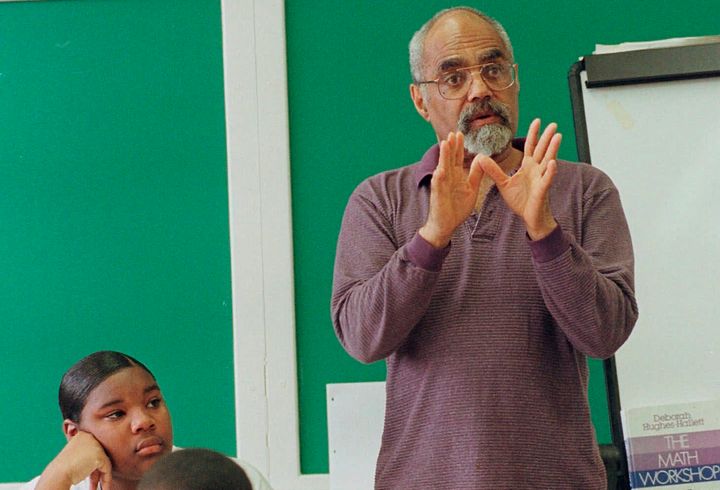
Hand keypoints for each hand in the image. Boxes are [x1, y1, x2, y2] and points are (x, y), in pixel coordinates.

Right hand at [37, 431, 111, 489]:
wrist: (57, 474)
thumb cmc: (63, 469)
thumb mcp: (76, 457)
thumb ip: (87, 456)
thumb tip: (101, 463)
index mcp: (83, 435)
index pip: (93, 450)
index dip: (91, 464)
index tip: (91, 476)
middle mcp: (90, 437)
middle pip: (99, 455)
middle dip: (97, 472)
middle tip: (96, 484)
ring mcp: (95, 445)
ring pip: (104, 462)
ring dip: (102, 477)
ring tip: (100, 488)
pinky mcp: (99, 455)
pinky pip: (106, 469)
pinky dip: (106, 480)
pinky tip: (104, 489)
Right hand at [419, 131, 486, 247]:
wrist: (447, 225)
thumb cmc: (457, 207)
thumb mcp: (471, 188)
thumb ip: (475, 174)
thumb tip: (480, 159)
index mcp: (456, 175)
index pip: (456, 157)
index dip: (458, 146)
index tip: (461, 133)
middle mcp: (447, 178)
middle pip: (449, 159)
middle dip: (451, 146)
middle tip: (453, 133)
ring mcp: (441, 186)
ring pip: (442, 168)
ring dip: (443, 156)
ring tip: (445, 144)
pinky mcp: (437, 196)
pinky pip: (438, 186)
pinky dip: (439, 178)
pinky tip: (440, 170)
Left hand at [478, 118, 560, 239]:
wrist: (529, 217)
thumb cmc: (520, 200)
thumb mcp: (503, 183)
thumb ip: (494, 170)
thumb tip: (481, 158)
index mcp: (528, 167)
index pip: (531, 147)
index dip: (533, 134)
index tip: (537, 120)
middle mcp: (536, 170)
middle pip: (542, 150)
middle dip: (547, 137)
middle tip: (553, 124)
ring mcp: (541, 179)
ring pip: (548, 161)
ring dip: (553, 149)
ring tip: (558, 136)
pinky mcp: (542, 190)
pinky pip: (547, 179)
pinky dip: (550, 171)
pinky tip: (553, 163)